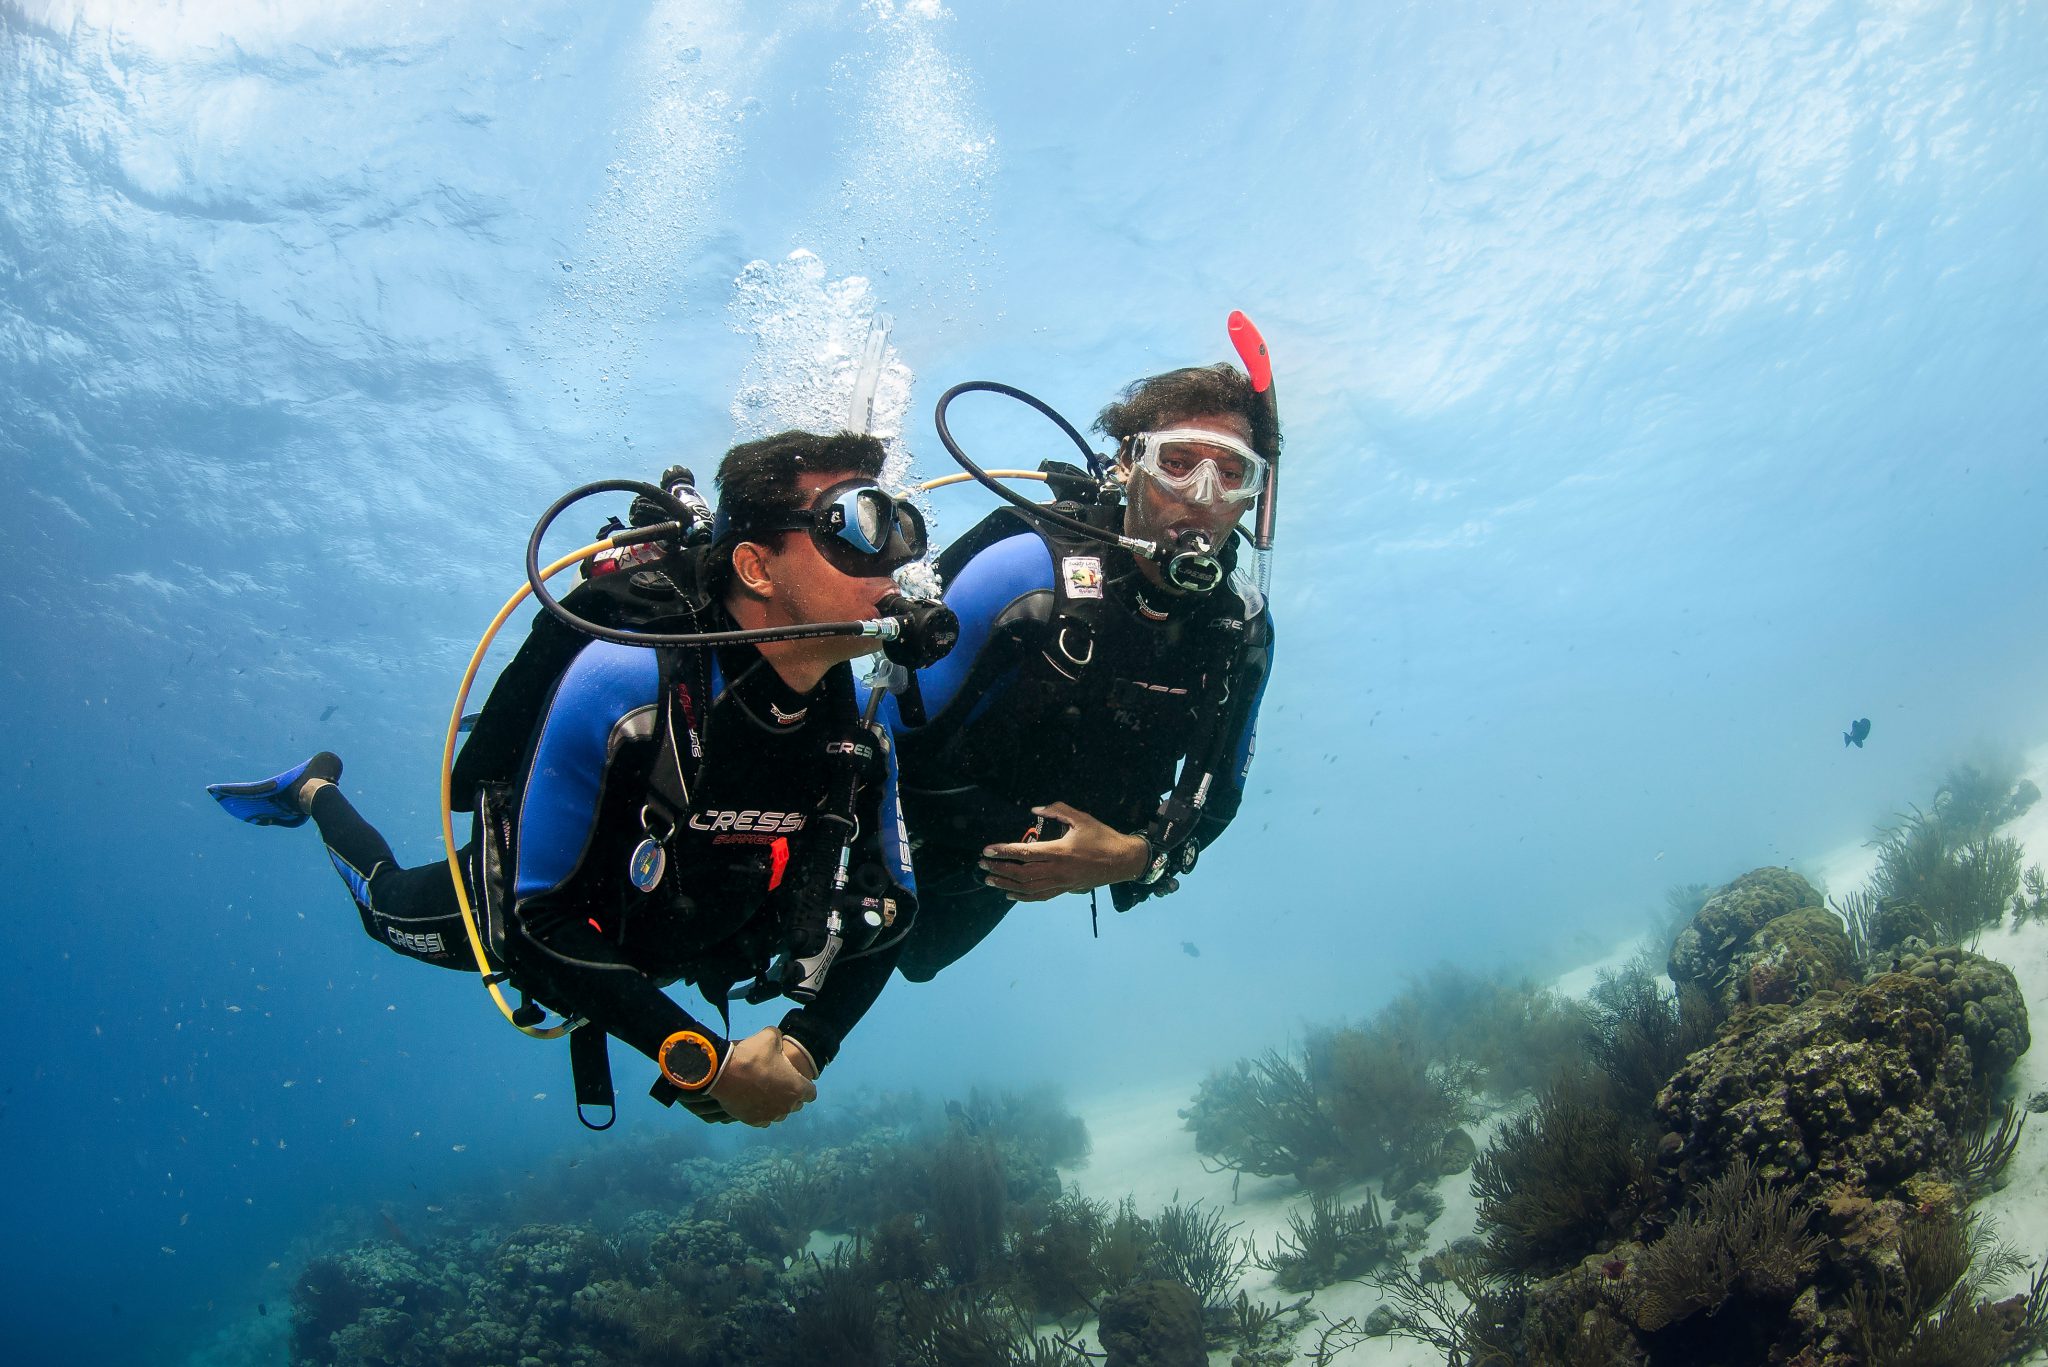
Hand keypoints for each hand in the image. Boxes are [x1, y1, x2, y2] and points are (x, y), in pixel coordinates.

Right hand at [707, 1027, 816, 1126]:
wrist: (724, 1074)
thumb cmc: (752, 1057)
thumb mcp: (770, 1037)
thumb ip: (779, 1038)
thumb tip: (777, 1038)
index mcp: (796, 1088)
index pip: (811, 1093)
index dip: (805, 1085)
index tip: (796, 1078)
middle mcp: (786, 1106)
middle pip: (796, 1104)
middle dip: (791, 1095)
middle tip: (779, 1082)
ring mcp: (769, 1115)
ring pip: (780, 1114)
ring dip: (777, 1105)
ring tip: (766, 1093)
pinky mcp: (753, 1121)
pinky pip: (763, 1120)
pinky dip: (762, 1112)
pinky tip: (755, 1102)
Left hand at [978, 802, 1150, 901]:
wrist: (1122, 861)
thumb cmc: (1102, 837)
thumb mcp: (1081, 818)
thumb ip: (1057, 810)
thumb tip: (1036, 808)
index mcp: (1059, 852)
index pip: (1024, 853)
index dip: (1003, 852)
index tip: (987, 850)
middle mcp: (1057, 871)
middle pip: (1021, 874)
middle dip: (998, 869)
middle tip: (982, 865)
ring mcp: (1061, 883)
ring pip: (1027, 888)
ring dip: (1005, 885)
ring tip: (989, 880)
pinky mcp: (1065, 889)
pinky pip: (1040, 896)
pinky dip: (1023, 897)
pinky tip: (1010, 895)